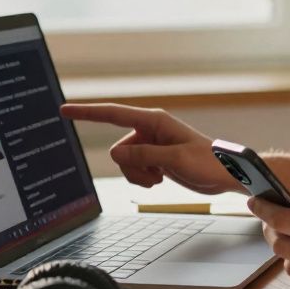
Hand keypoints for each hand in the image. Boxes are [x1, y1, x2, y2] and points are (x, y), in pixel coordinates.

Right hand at [60, 103, 240, 193]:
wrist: (225, 175)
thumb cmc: (209, 162)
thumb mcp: (176, 158)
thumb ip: (145, 155)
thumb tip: (116, 153)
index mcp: (154, 121)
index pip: (113, 114)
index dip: (87, 113)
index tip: (64, 110)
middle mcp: (149, 130)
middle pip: (118, 150)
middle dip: (132, 167)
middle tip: (157, 173)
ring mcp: (151, 145)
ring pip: (124, 163)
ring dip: (138, 175)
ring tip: (161, 176)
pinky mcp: (154, 159)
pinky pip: (134, 170)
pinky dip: (143, 178)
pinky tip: (162, 178)